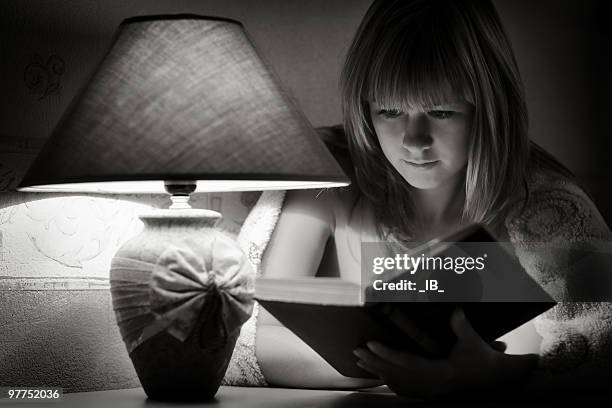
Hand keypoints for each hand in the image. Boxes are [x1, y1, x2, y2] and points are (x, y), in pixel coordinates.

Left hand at [353, 309, 536, 398]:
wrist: (501, 380)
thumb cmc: (486, 360)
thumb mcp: (474, 342)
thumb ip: (461, 325)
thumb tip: (454, 309)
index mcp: (441, 374)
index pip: (407, 364)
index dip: (387, 354)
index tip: (370, 344)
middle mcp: (433, 386)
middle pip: (397, 375)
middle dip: (375, 363)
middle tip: (356, 351)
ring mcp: (432, 391)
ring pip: (399, 383)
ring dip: (380, 371)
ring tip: (362, 362)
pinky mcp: (433, 392)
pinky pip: (407, 389)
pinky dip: (392, 381)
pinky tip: (382, 376)